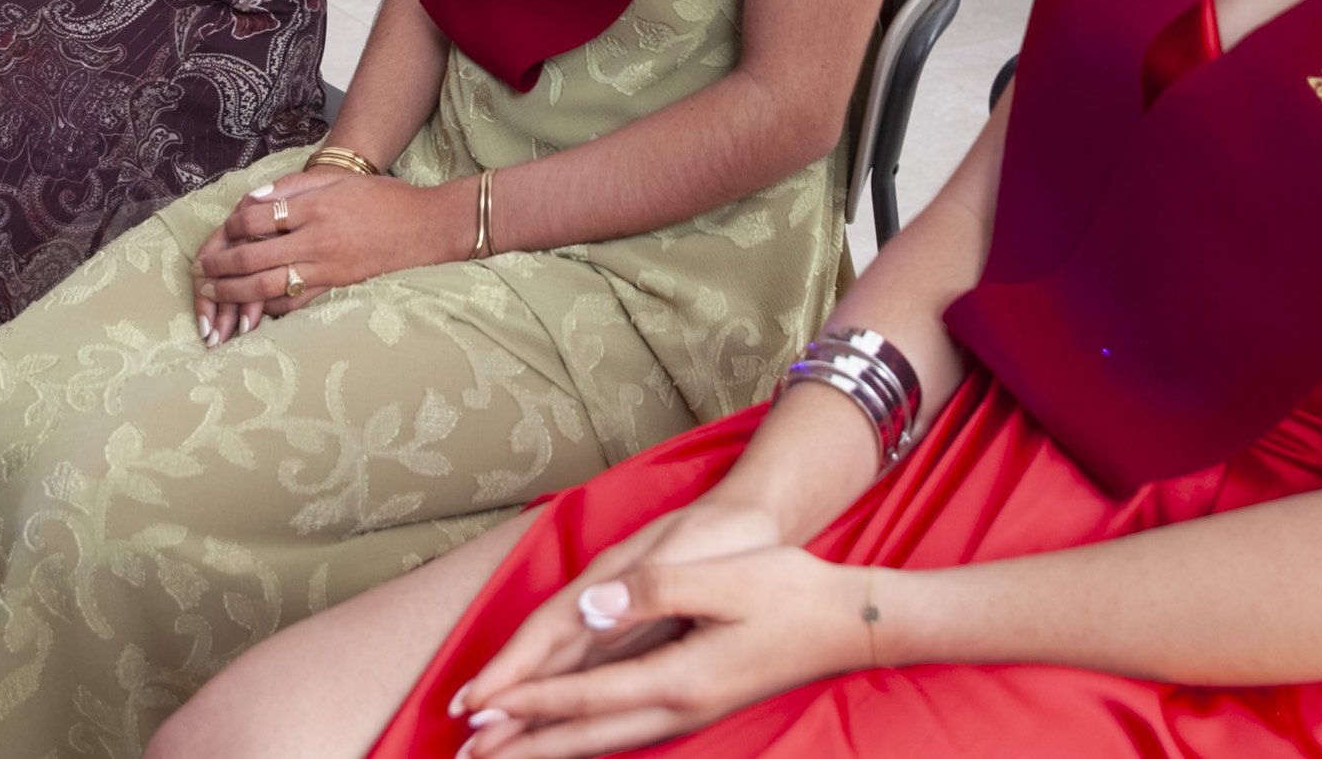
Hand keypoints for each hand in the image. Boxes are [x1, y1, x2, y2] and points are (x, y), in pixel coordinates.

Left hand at [188, 167, 467, 345]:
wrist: (429, 228)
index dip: (231, 228)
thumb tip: (252, 200)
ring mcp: (327, 269)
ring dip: (234, 293)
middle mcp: (317, 240)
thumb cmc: (385, 199)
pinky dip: (269, 309)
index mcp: (315, 207)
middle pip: (253, 258)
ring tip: (214, 294)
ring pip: (267, 286)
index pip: (256, 219)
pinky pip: (295, 303)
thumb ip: (293, 187)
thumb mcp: (338, 179)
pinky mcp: (337, 289)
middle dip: (220, 266)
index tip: (220, 233)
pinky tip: (252, 311)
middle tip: (200, 271)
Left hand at [457, 524, 868, 757]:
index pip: (585, 696)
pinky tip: (571, 737)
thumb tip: (591, 608)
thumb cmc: (792, 592)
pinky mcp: (697, 703)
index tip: (478, 711)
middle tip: (468, 757)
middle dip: (525, 746)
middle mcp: (679, 706)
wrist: (853, 622)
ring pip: (605, 740)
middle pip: (586, 736)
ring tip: (503, 756)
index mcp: (679, 678)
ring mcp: (690, 711)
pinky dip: (586, 737)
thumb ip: (652, 593)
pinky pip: (625, 730)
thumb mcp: (724, 579)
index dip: (528, 702)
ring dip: (551, 748)